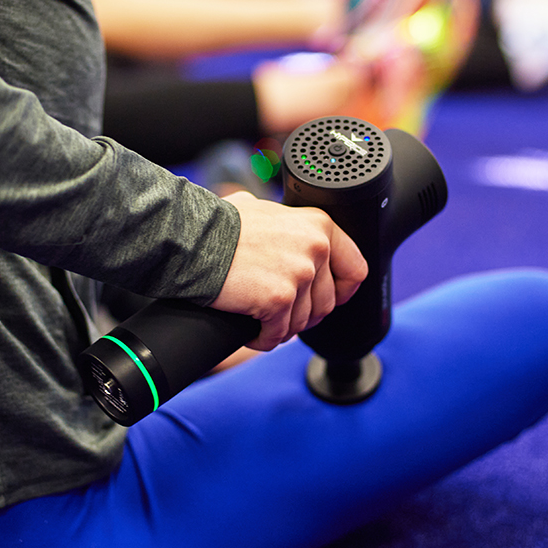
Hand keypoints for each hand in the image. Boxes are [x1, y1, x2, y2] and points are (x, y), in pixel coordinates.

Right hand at [212, 191, 366, 350]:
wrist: (191, 240)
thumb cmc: (220, 224)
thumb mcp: (264, 210)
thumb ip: (289, 225)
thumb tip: (293, 234)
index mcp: (319, 225)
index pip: (355, 269)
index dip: (342, 292)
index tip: (326, 300)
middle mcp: (316, 248)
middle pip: (326, 303)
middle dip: (302, 315)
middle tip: (279, 314)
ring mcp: (299, 274)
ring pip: (302, 322)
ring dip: (280, 327)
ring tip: (259, 320)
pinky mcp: (279, 299)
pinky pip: (278, 334)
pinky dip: (262, 337)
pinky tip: (249, 329)